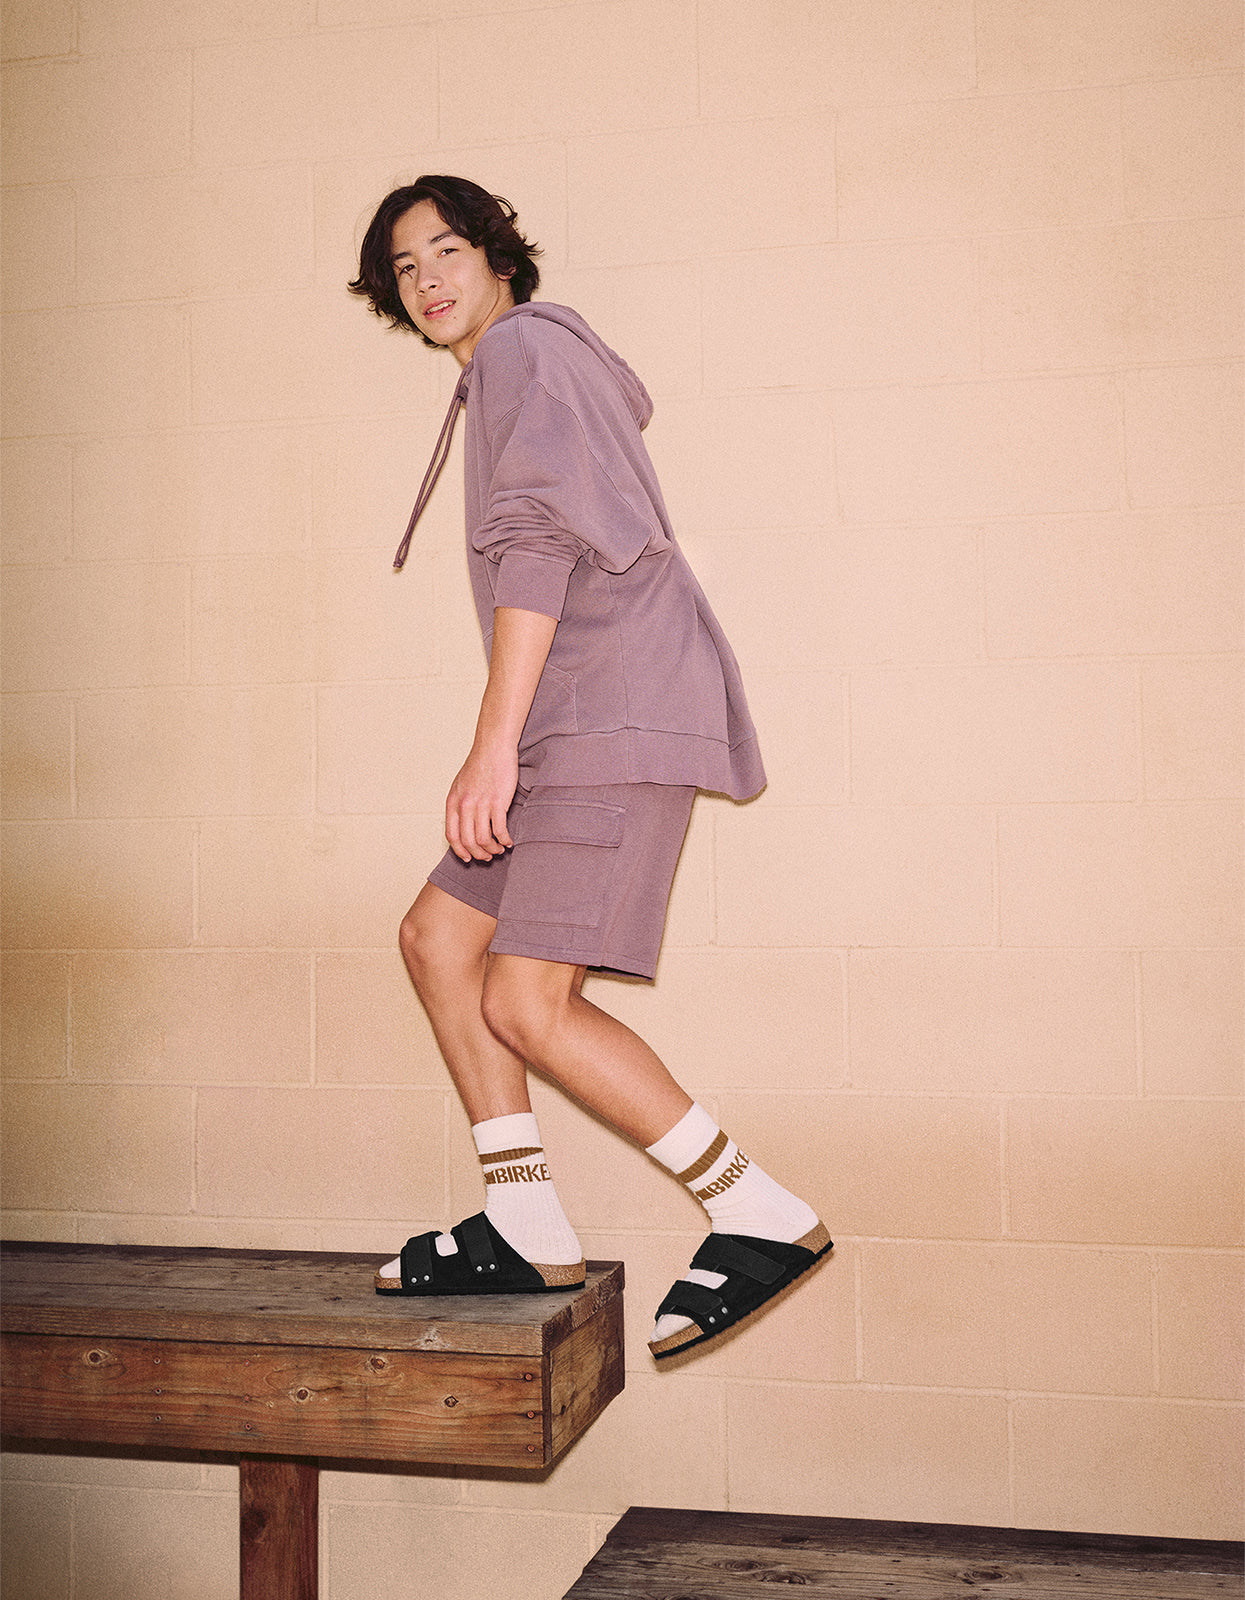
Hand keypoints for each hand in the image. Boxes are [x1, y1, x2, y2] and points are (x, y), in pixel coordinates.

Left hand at [445, 740, 518, 861]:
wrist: (493, 748)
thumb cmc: (480, 764)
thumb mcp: (460, 785)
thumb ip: (460, 804)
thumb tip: (463, 823)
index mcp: (453, 802)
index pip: (452, 835)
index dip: (460, 850)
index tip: (468, 857)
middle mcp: (464, 805)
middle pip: (468, 841)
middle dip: (478, 854)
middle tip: (487, 857)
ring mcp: (481, 804)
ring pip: (483, 839)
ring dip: (492, 849)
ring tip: (499, 849)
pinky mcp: (498, 802)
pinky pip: (499, 830)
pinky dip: (505, 840)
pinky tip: (509, 841)